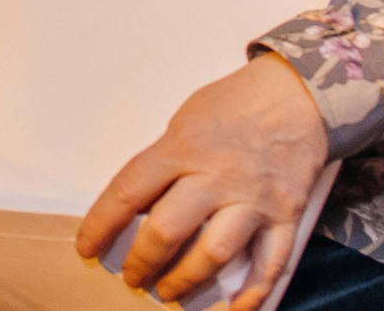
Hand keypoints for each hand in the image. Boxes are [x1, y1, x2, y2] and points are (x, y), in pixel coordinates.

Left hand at [76, 54, 329, 310]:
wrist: (296, 94)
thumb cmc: (233, 104)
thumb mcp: (185, 121)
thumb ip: (164, 161)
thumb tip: (139, 205)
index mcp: (182, 148)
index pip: (129, 192)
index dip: (102, 225)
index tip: (87, 247)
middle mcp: (217, 176)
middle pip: (168, 230)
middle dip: (143, 261)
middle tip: (132, 277)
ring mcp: (253, 199)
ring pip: (215, 253)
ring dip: (186, 280)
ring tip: (168, 291)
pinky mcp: (286, 215)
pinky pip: (270, 263)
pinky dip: (252, 292)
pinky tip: (234, 309)